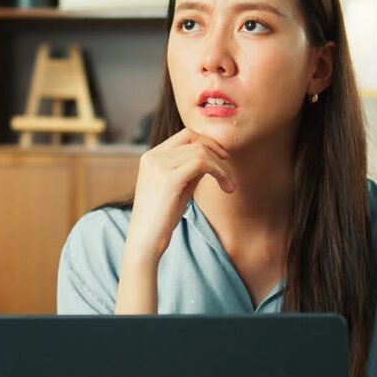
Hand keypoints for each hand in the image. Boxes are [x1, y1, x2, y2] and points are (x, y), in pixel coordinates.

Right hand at [124, 128, 234, 261]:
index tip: (224, 159)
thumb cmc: (163, 217)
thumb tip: (214, 156)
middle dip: (218, 154)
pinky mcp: (168, 179)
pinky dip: (220, 172)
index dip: (209, 143)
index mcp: (151, 156)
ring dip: (222, 167)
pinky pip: (202, 163)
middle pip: (195, 140)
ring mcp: (158, 166)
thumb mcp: (178, 186)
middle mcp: (153, 157)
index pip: (186, 135)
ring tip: (230, 185)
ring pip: (201, 152)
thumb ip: (191, 168)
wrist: (146, 241)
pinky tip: (226, 186)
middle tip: (230, 174)